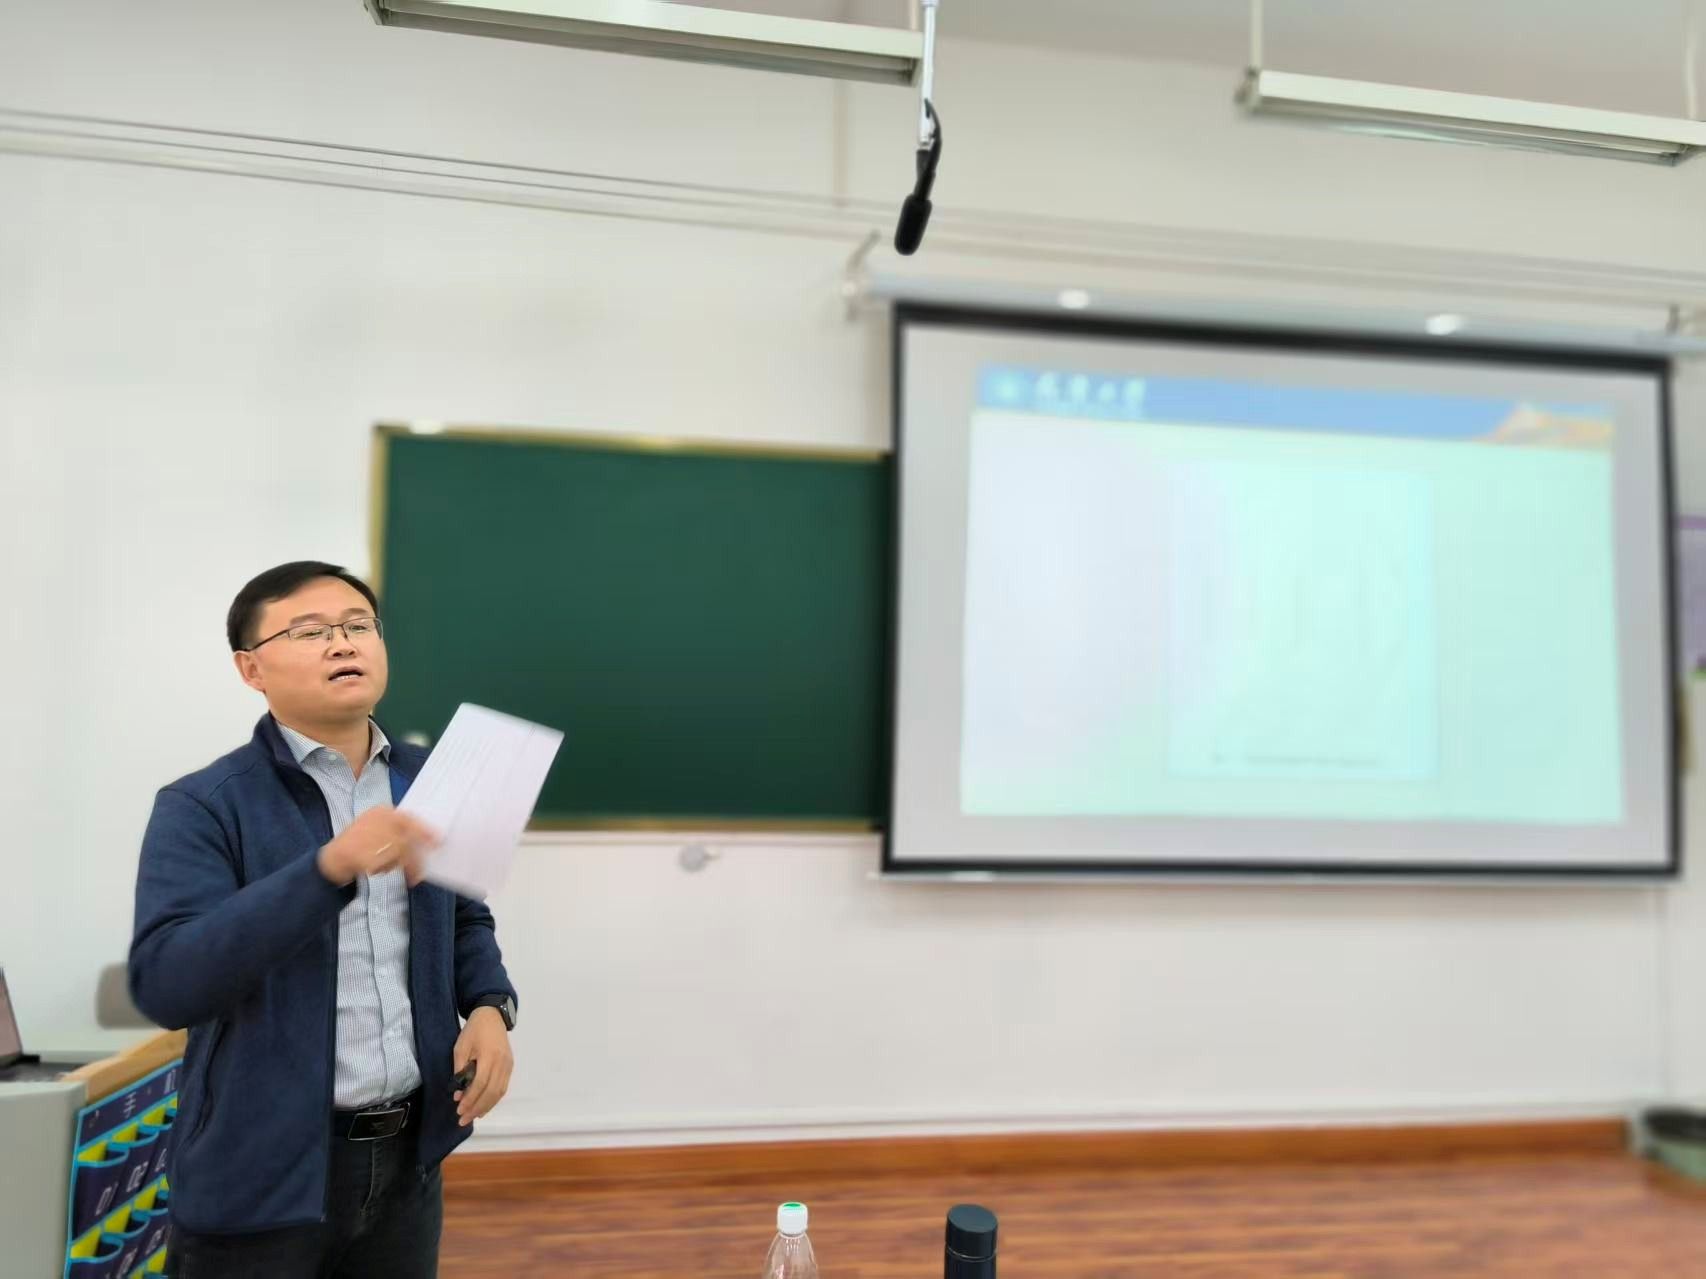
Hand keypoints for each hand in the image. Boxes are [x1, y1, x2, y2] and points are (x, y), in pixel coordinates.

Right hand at [316, 807, 439, 887]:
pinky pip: (382, 865)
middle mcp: (373, 822)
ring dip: (404, 867)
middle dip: (416, 856)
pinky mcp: (359, 855)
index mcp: (379, 812)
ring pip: (395, 854)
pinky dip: (387, 870)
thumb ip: (397, 830)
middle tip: (424, 869)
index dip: (424, 829)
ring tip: (408, 875)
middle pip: (404, 839)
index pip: (407, 818)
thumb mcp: (376, 827)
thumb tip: (427, 838)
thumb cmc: (360, 843)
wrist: (332, 858)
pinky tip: (383, 871)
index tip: (437, 839)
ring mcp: (365, 837)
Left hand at [453, 1006, 513, 1126]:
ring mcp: (508, 1065)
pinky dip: (493, 1099)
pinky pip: (503, 1087)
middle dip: (477, 1108)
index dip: (470, 1099)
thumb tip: (459, 1093)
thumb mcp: (460, 1048)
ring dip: (486, 1106)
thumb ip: (460, 1070)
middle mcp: (502, 1062)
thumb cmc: (473, 1030)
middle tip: (463, 1119)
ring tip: (473, 1116)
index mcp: (489, 1056)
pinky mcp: (510, 1066)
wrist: (492, 1016)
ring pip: (499, 1092)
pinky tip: (484, 1106)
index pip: (480, 1083)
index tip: (459, 1110)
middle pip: (491, 1092)